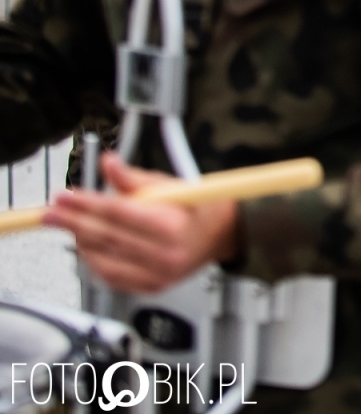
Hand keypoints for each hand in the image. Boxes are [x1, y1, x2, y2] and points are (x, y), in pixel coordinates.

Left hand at [42, 155, 238, 293]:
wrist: (221, 235)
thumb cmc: (196, 207)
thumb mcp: (169, 184)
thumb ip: (133, 177)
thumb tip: (107, 163)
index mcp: (172, 226)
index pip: (118, 213)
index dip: (86, 204)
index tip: (65, 196)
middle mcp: (166, 254)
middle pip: (107, 237)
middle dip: (74, 222)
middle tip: (50, 212)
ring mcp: (158, 275)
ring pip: (104, 260)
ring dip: (81, 242)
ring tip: (68, 226)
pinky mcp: (151, 287)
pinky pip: (112, 277)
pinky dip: (94, 261)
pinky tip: (87, 246)